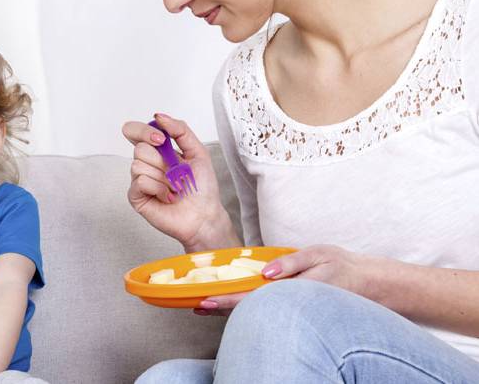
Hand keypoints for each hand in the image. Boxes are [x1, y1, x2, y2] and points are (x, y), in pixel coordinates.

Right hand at [122, 113, 234, 250]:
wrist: (204, 214)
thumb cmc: (202, 187)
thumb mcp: (198, 151)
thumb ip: (180, 130)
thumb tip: (159, 116)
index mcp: (157, 150)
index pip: (135, 131)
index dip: (143, 131)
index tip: (160, 138)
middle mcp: (146, 163)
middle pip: (139, 148)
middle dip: (162, 160)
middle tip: (175, 172)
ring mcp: (139, 180)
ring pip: (138, 165)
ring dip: (164, 177)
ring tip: (174, 187)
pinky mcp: (136, 196)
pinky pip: (140, 182)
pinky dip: (159, 189)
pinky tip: (168, 197)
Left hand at [193, 245, 376, 316]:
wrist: (369, 285)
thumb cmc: (343, 267)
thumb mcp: (318, 255)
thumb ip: (291, 263)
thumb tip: (265, 272)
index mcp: (291, 289)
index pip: (251, 296)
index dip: (226, 300)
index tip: (204, 301)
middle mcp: (288, 302)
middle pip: (248, 308)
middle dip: (222, 308)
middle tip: (195, 305)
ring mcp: (291, 307)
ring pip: (255, 309)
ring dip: (231, 308)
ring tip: (206, 305)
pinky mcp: (293, 306)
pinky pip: (266, 307)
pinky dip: (246, 304)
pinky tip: (233, 300)